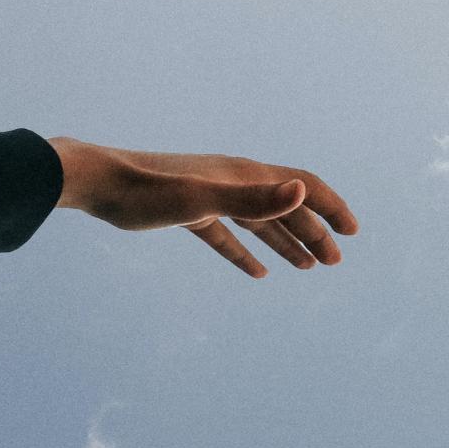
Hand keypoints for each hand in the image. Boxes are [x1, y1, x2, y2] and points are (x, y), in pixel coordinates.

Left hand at [48, 137, 358, 278]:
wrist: (95, 182)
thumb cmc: (145, 192)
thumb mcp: (201, 201)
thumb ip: (254, 199)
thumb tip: (302, 191)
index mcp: (244, 175)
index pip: (302, 185)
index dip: (330, 207)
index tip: (352, 232)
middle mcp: (233, 182)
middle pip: (285, 206)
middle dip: (314, 232)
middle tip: (334, 262)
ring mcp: (211, 197)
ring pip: (259, 222)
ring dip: (286, 243)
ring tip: (308, 268)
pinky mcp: (188, 213)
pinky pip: (228, 235)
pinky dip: (246, 252)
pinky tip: (256, 273)